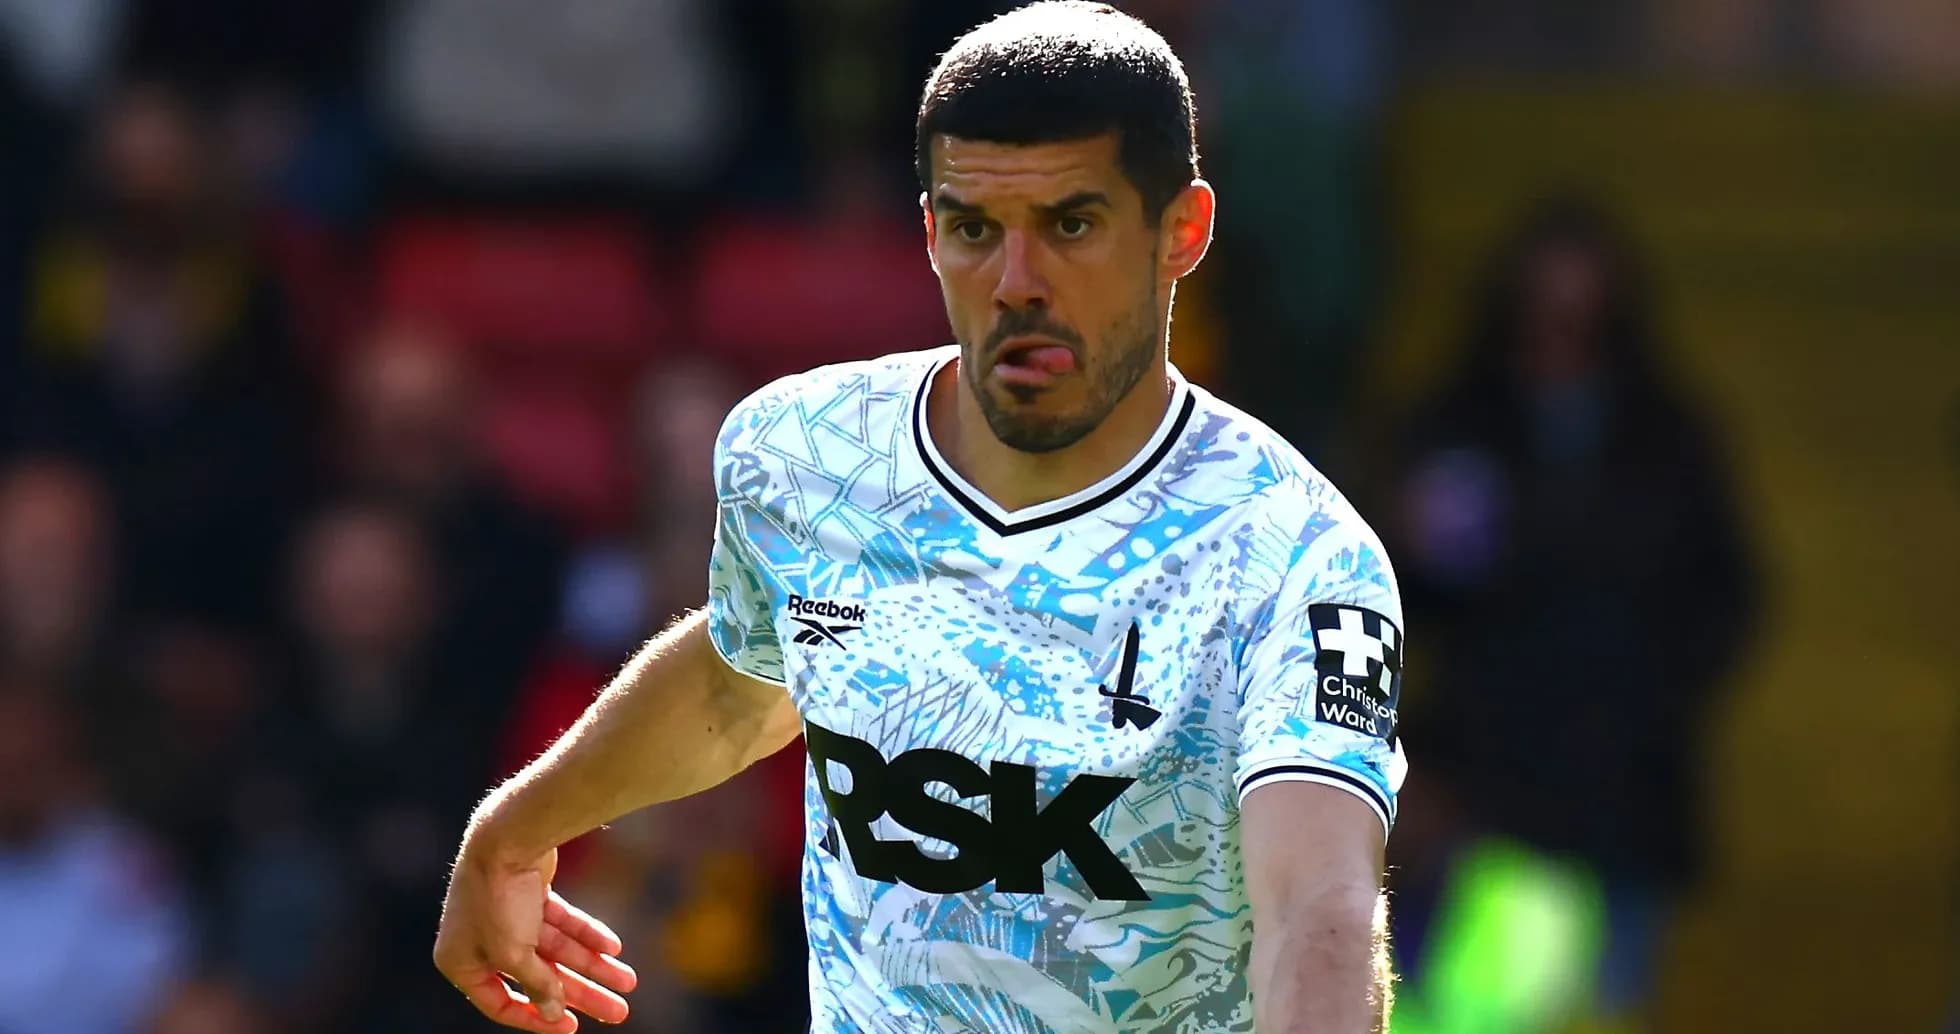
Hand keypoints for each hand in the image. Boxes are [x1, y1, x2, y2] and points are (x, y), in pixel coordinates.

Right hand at [433, 846, 639, 1031]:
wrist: (509, 836)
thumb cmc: (497, 899)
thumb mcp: (514, 954)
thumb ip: (536, 985)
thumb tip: (554, 1013)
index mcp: (461, 962)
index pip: (500, 1003)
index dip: (536, 1019)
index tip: (571, 1027)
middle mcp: (481, 940)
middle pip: (540, 978)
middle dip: (582, 995)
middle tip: (618, 1011)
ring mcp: (507, 915)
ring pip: (557, 951)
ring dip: (593, 967)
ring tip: (629, 983)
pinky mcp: (530, 894)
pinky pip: (563, 923)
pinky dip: (588, 934)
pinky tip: (614, 948)